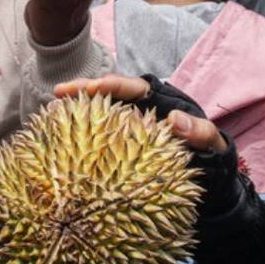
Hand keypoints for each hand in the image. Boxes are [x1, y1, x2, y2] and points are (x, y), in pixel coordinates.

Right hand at [53, 74, 220, 143]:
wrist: (210, 178)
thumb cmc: (211, 155)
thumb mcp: (212, 143)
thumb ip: (200, 132)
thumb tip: (175, 121)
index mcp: (160, 102)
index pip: (134, 88)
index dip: (114, 85)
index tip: (96, 86)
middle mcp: (140, 110)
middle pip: (109, 94)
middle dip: (84, 90)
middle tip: (60, 92)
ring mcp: (128, 128)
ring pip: (100, 113)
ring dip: (77, 110)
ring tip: (51, 110)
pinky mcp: (121, 148)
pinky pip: (100, 137)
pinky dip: (82, 133)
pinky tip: (62, 137)